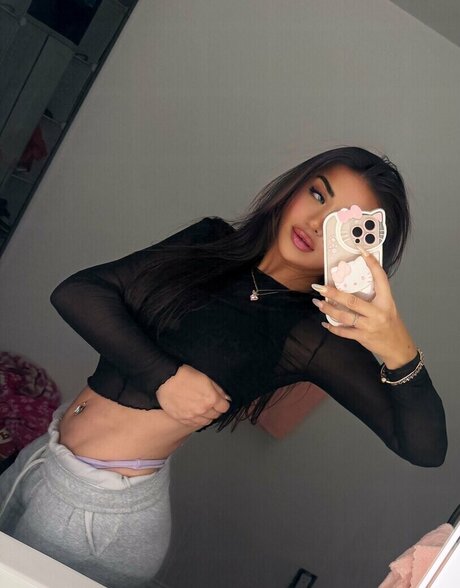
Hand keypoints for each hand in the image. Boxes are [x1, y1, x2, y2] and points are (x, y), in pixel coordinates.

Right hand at [156, 364, 231, 426]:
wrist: (165, 379)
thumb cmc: (184, 375)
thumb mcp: (206, 378)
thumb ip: (218, 390)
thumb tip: (226, 398)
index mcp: (211, 399)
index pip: (225, 407)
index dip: (223, 403)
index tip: (220, 401)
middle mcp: (203, 410)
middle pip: (216, 415)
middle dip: (215, 409)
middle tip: (210, 403)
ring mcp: (192, 416)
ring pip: (206, 422)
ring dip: (206, 416)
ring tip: (202, 408)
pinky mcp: (182, 419)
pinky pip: (194, 424)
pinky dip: (196, 419)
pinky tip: (193, 412)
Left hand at [311, 250, 416, 368]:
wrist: (398, 348)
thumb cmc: (391, 324)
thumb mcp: (387, 306)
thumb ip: (374, 296)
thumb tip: (354, 282)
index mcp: (386, 300)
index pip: (380, 277)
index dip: (372, 263)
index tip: (361, 250)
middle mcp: (378, 312)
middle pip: (352, 300)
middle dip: (333, 294)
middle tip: (320, 287)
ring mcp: (370, 325)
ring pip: (344, 316)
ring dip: (328, 309)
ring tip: (318, 303)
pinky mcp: (363, 337)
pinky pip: (344, 332)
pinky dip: (333, 328)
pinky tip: (325, 323)